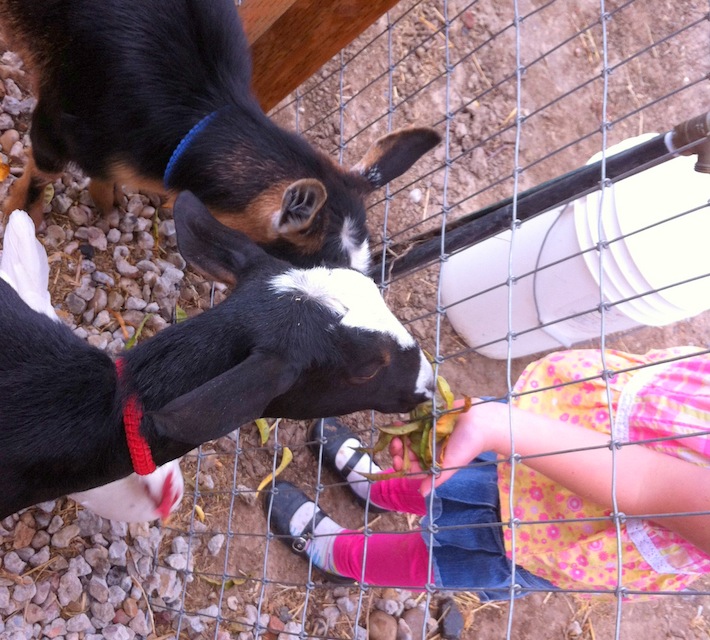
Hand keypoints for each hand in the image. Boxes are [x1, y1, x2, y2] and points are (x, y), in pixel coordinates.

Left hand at [390, 398, 506, 494]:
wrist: (480, 422)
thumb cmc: (468, 446)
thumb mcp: (452, 465)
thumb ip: (436, 478)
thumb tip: (421, 494)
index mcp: (432, 462)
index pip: (412, 467)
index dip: (402, 465)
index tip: (396, 461)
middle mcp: (427, 449)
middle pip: (406, 451)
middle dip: (398, 449)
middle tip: (394, 444)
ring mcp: (426, 434)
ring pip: (407, 437)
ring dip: (399, 436)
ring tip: (395, 432)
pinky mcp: (428, 420)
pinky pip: (413, 423)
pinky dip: (405, 424)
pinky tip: (399, 422)